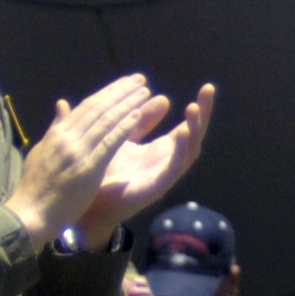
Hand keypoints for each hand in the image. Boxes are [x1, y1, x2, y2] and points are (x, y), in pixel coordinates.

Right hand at [4, 75, 173, 236]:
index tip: (124, 83)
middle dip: (120, 92)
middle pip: (98, 108)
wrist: (30, 215)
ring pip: (106, 120)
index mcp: (58, 133)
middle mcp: (67, 137)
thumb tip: (62, 104)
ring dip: (127, 104)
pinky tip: (138, 115)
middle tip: (140, 80)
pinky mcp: (87, 168)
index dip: (107, 93)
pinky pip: (109, 142)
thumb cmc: (36, 188)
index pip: (86, 106)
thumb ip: (56, 128)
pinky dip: (124, 126)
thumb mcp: (43, 152)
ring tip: (145, 92)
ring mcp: (77, 152)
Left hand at [80, 80, 214, 241]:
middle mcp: (165, 163)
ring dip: (194, 129)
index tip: (207, 87)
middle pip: (193, 136)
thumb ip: (135, 118)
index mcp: (158, 151)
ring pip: (189, 151)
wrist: (85, 208)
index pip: (185, 127)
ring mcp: (162, 175)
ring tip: (194, 107)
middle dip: (203, 113)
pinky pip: (175, 168)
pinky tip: (183, 131)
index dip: (198, 109)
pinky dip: (181, 150)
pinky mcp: (156, 188)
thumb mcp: (119, 138)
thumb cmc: (100, 175)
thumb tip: (154, 91)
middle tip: (209, 89)